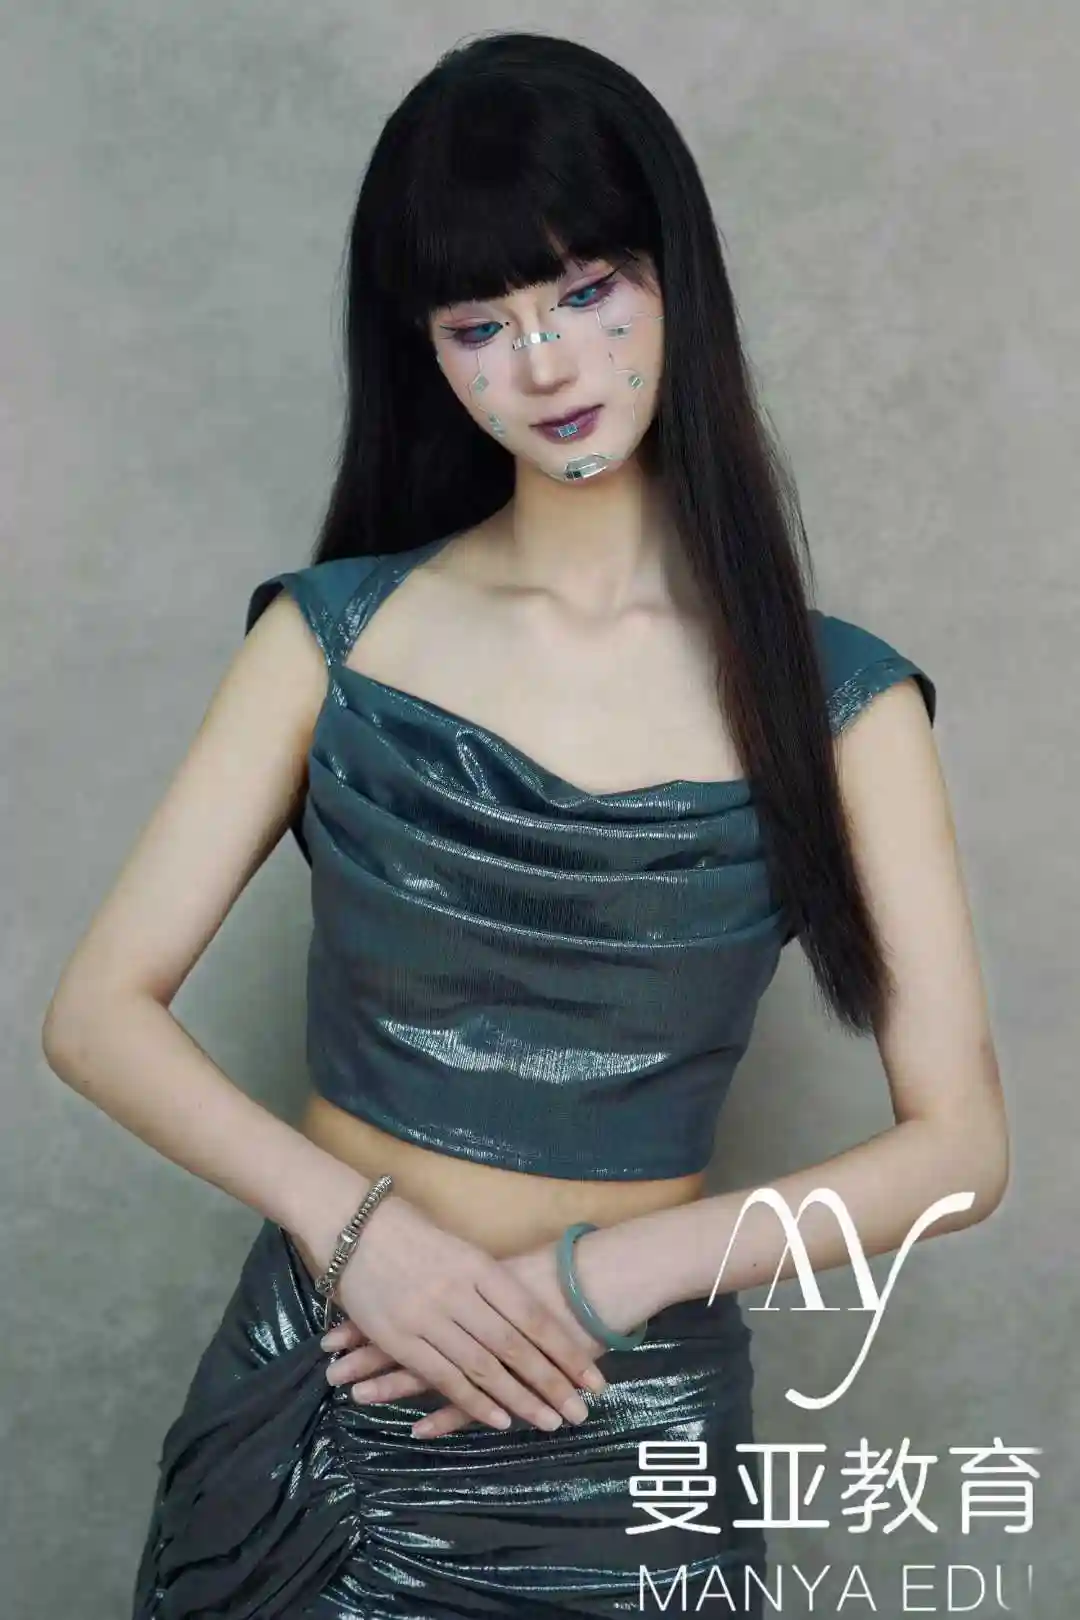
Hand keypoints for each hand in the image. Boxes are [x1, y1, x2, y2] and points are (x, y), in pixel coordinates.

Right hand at [323, 1196, 610, 1434]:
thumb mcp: (462, 1247)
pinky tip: (499, 1420)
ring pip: (484, 1367)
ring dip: (520, 1399)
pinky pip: (444, 1377)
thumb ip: (491, 1281)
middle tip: (581, 1412)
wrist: (354, 1224)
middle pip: (515, 1346)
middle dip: (551, 1383)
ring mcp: (429, 1318)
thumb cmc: (413, 1231)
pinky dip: (474, 1402)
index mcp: (480, 1267)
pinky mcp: (400, 1338)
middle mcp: (459, 1294)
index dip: (565, 1350)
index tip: (593, 1378)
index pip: (533, 1316)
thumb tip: (530, 1314)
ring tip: (550, 1421)